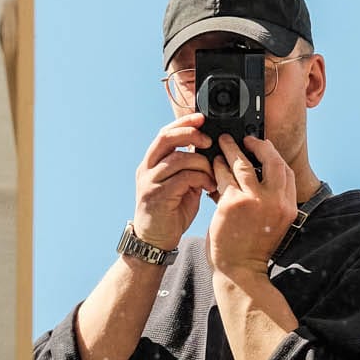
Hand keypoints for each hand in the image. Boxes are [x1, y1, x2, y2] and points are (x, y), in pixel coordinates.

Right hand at [132, 114, 215, 251]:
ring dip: (201, 163)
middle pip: (166, 138)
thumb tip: (210, 152)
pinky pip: (182, 178)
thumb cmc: (170, 213)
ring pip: (178, 159)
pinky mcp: (157, 196)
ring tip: (213, 174)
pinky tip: (209, 187)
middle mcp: (147, 169)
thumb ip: (189, 169)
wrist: (154, 241)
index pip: (165, 133)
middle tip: (208, 141)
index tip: (201, 118)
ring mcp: (150, 182)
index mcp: (152, 163)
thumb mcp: (181, 186)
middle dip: (190, 134)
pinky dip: (200, 179)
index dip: (183, 123)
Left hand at [206, 133, 296, 281]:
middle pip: (271, 161)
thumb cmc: (252, 247)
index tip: (264, 148)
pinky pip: (224, 176)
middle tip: (247, 139)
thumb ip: (270, 199)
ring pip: (243, 164)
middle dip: (258, 145)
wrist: (239, 270)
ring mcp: (254, 201)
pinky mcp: (233, 203)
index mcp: (288, 207)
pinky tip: (214, 162)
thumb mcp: (272, 223)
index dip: (274, 156)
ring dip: (232, 149)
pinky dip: (218, 166)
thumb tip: (257, 172)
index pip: (286, 172)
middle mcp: (275, 201)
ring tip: (224, 142)